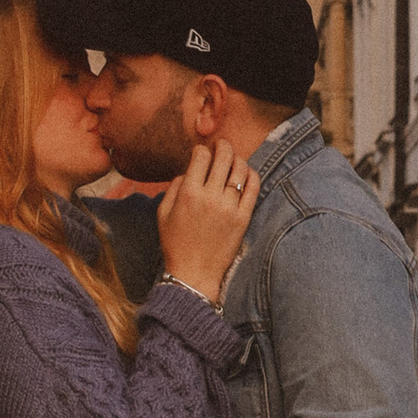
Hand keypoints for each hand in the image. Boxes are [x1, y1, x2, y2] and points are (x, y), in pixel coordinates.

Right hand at [158, 139, 255, 305]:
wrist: (194, 273)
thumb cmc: (175, 243)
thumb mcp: (163, 213)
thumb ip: (174, 187)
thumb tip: (189, 170)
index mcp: (188, 193)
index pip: (200, 156)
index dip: (201, 149)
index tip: (202, 152)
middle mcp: (210, 197)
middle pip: (223, 157)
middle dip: (222, 146)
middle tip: (222, 145)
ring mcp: (229, 207)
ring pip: (240, 169)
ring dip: (237, 158)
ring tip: (234, 159)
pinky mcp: (243, 218)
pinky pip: (254, 188)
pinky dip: (252, 174)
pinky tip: (247, 172)